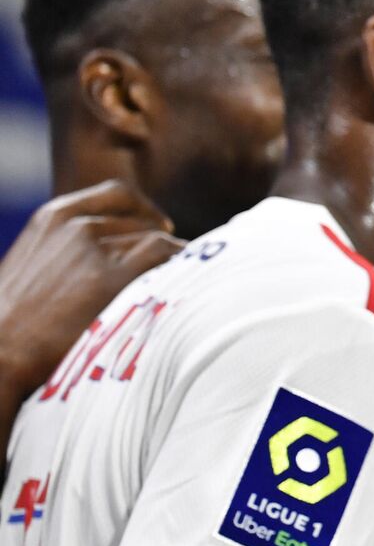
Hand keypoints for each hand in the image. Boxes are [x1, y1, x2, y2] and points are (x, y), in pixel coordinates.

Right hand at [0, 181, 181, 399]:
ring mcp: (96, 252)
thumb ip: (71, 244)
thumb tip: (118, 244)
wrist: (1, 351)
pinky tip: (182, 283)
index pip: (118, 194)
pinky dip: (179, 266)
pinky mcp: (113, 281)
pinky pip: (164, 258)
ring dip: (173, 260)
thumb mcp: (36, 260)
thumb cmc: (17, 316)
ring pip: (158, 240)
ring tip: (181, 280)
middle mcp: (77, 228)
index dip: (146, 209)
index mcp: (55, 217)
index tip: (162, 225)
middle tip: (173, 266)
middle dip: (160, 245)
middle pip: (143, 223)